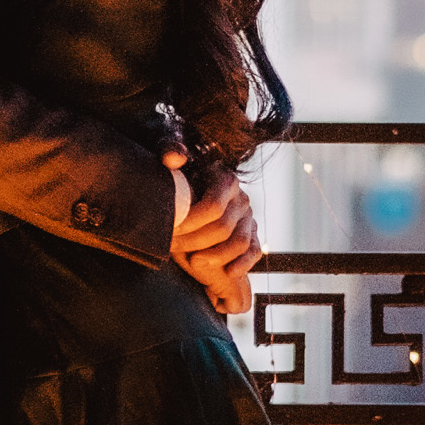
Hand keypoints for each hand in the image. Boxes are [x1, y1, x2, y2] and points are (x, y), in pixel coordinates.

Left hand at [168, 158, 259, 319]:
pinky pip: (254, 253)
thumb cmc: (179, 182)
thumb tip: (173, 157)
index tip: (171, 230)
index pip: (213, 206)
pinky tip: (227, 273)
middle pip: (223, 228)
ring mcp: (249, 218)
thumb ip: (170, 151)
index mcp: (225, 178)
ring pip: (240, 243)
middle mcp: (241, 198)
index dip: (190, 222)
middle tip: (173, 248)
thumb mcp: (172, 161)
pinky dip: (242, 265)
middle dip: (195, 242)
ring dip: (215, 257)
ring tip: (193, 263)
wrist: (192, 198)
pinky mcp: (253, 236)